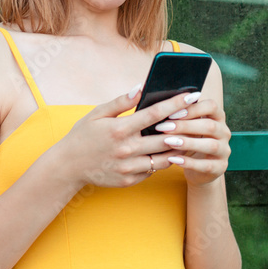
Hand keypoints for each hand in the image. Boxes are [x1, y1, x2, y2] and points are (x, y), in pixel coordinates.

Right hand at [54, 87, 208, 187]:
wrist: (68, 167)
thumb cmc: (83, 136)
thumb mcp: (97, 114)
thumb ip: (121, 102)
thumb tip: (141, 88)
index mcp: (120, 129)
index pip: (155, 114)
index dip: (176, 104)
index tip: (192, 96)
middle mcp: (127, 149)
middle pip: (166, 137)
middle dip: (185, 125)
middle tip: (199, 117)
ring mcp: (130, 167)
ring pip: (164, 157)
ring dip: (178, 146)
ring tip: (190, 135)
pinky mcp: (130, 180)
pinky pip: (154, 170)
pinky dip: (163, 161)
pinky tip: (170, 152)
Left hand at [150, 96, 230, 185]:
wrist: (198, 169)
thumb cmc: (189, 140)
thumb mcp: (187, 127)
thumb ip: (180, 116)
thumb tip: (159, 107)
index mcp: (218, 117)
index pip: (211, 106)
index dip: (192, 108)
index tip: (171, 113)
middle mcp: (224, 132)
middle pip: (210, 125)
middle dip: (185, 126)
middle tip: (164, 127)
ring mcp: (225, 151)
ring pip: (211, 145)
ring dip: (188, 143)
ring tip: (169, 142)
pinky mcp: (220, 167)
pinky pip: (206, 165)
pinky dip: (189, 162)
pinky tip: (173, 159)